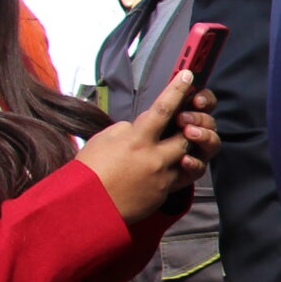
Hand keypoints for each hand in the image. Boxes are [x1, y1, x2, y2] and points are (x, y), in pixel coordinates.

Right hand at [77, 72, 216, 222]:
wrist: (89, 207)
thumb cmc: (90, 170)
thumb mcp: (103, 139)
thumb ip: (126, 129)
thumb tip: (140, 126)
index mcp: (137, 139)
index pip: (163, 109)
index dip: (177, 90)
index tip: (188, 74)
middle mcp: (155, 155)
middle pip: (187, 133)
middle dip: (191, 123)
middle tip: (185, 118)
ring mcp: (163, 175)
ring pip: (191, 154)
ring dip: (187, 146)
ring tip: (176, 143)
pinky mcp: (166, 191)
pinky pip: (186, 176)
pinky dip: (184, 167)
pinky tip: (176, 163)